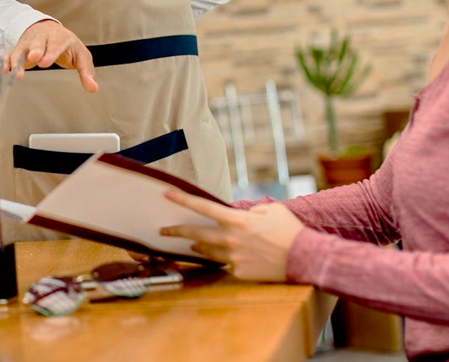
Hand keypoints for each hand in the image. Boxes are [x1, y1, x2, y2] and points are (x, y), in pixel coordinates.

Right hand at [3, 20, 98, 92]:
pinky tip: (4, 72)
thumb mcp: (80, 55)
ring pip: (21, 49)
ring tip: (16, 73)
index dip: (51, 53)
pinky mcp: (19, 49)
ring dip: (18, 60)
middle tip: (33, 59)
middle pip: (37, 42)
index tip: (45, 62)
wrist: (48, 29)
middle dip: (35, 50)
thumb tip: (93, 88)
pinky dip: (6, 61)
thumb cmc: (67, 45)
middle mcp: (42, 38)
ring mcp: (29, 43)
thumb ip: (86, 71)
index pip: (56, 44)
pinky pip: (10, 54)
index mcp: (60, 38)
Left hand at [160, 190, 304, 281]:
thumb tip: (242, 215)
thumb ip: (250, 212)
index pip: (203, 207)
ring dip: (197, 246)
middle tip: (164, 231)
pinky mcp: (239, 273)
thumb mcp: (269, 211)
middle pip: (196, 234)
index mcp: (236, 220)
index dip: (183, 200)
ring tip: (191, 244)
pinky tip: (231, 257)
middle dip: (176, 231)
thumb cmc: (288, 230)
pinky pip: (227, 264)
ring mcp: (233, 258)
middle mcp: (230, 239)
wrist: (303, 258)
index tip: (166, 194)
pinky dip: (226, 259)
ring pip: (208, 251)